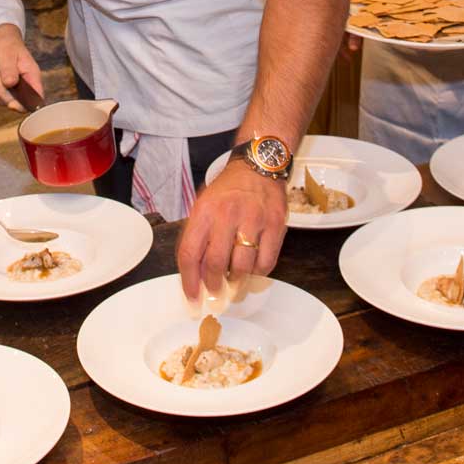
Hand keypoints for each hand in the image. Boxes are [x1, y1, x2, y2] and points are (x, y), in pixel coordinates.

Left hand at [0, 26, 43, 110]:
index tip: (13, 104)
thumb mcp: (7, 56)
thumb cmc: (6, 45)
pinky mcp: (6, 89)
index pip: (37, 97)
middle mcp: (26, 84)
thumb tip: (10, 84)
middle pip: (19, 103)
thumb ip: (9, 71)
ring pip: (6, 101)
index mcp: (32, 76)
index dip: (28, 105)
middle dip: (4, 93)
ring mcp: (16, 88)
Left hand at [176, 160, 285, 300]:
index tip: (191, 297)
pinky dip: (258, 272)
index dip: (188, 281)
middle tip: (214, 290)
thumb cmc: (228, 191)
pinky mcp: (275, 225)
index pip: (190, 253)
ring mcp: (253, 219)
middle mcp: (227, 214)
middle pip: (215, 263)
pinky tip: (253, 267)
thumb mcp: (204, 206)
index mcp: (204, 211)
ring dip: (236, 280)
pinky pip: (266, 262)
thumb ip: (198, 237)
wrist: (257, 166)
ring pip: (241, 266)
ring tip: (233, 278)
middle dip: (212, 285)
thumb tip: (195, 276)